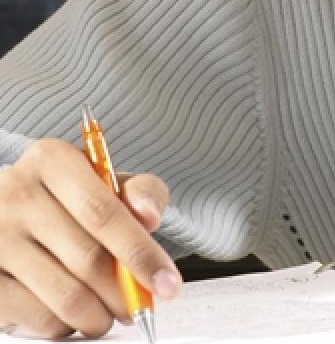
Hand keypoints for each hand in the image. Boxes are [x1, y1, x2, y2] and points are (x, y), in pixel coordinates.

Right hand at [0, 139, 181, 337]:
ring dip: (99, 315)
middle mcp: (15, 192)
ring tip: (111, 314)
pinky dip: (65, 324)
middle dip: (125, 292)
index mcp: (51, 160)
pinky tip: (74, 315)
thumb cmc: (70, 199)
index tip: (167, 283)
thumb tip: (149, 217)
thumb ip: (141, 192)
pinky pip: (36, 316)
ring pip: (64, 294)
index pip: (102, 212)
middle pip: (87, 258)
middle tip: (142, 306)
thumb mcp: (107, 182)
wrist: (7, 215)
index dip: (140, 252)